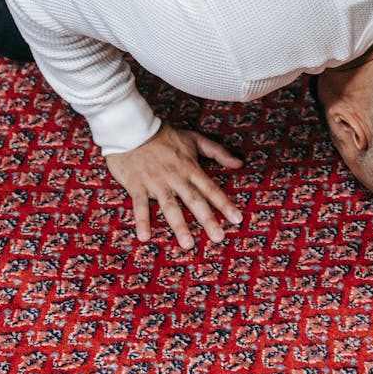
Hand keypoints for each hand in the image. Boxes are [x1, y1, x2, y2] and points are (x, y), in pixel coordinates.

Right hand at [105, 123, 243, 249]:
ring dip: (179, 226)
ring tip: (187, 244)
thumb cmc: (165, 135)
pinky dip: (142, 221)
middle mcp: (175, 177)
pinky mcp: (137, 185)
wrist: (133, 129)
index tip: (237, 220)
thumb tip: (239, 163)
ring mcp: (156, 182)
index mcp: (190, 168)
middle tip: (218, 238)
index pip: (211, 189)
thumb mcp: (194, 139)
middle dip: (207, 219)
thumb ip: (217, 151)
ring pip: (170, 206)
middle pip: (194, 201)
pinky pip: (139, 205)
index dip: (225, 204)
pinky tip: (145, 237)